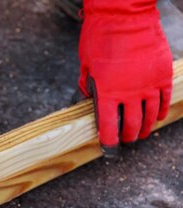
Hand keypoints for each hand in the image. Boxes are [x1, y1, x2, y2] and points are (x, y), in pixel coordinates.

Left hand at [79, 0, 172, 153]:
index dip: (109, 142)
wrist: (124, 15)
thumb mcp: (85, 66)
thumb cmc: (99, 38)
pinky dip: (159, 112)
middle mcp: (130, 93)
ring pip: (150, 116)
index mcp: (107, 93)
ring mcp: (149, 84)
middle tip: (126, 141)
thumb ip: (89, 86)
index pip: (108, 127)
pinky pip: (163, 100)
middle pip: (132, 125)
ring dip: (145, 128)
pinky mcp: (162, 74)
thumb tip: (90, 99)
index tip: (109, 149)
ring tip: (140, 134)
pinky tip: (155, 117)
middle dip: (128, 137)